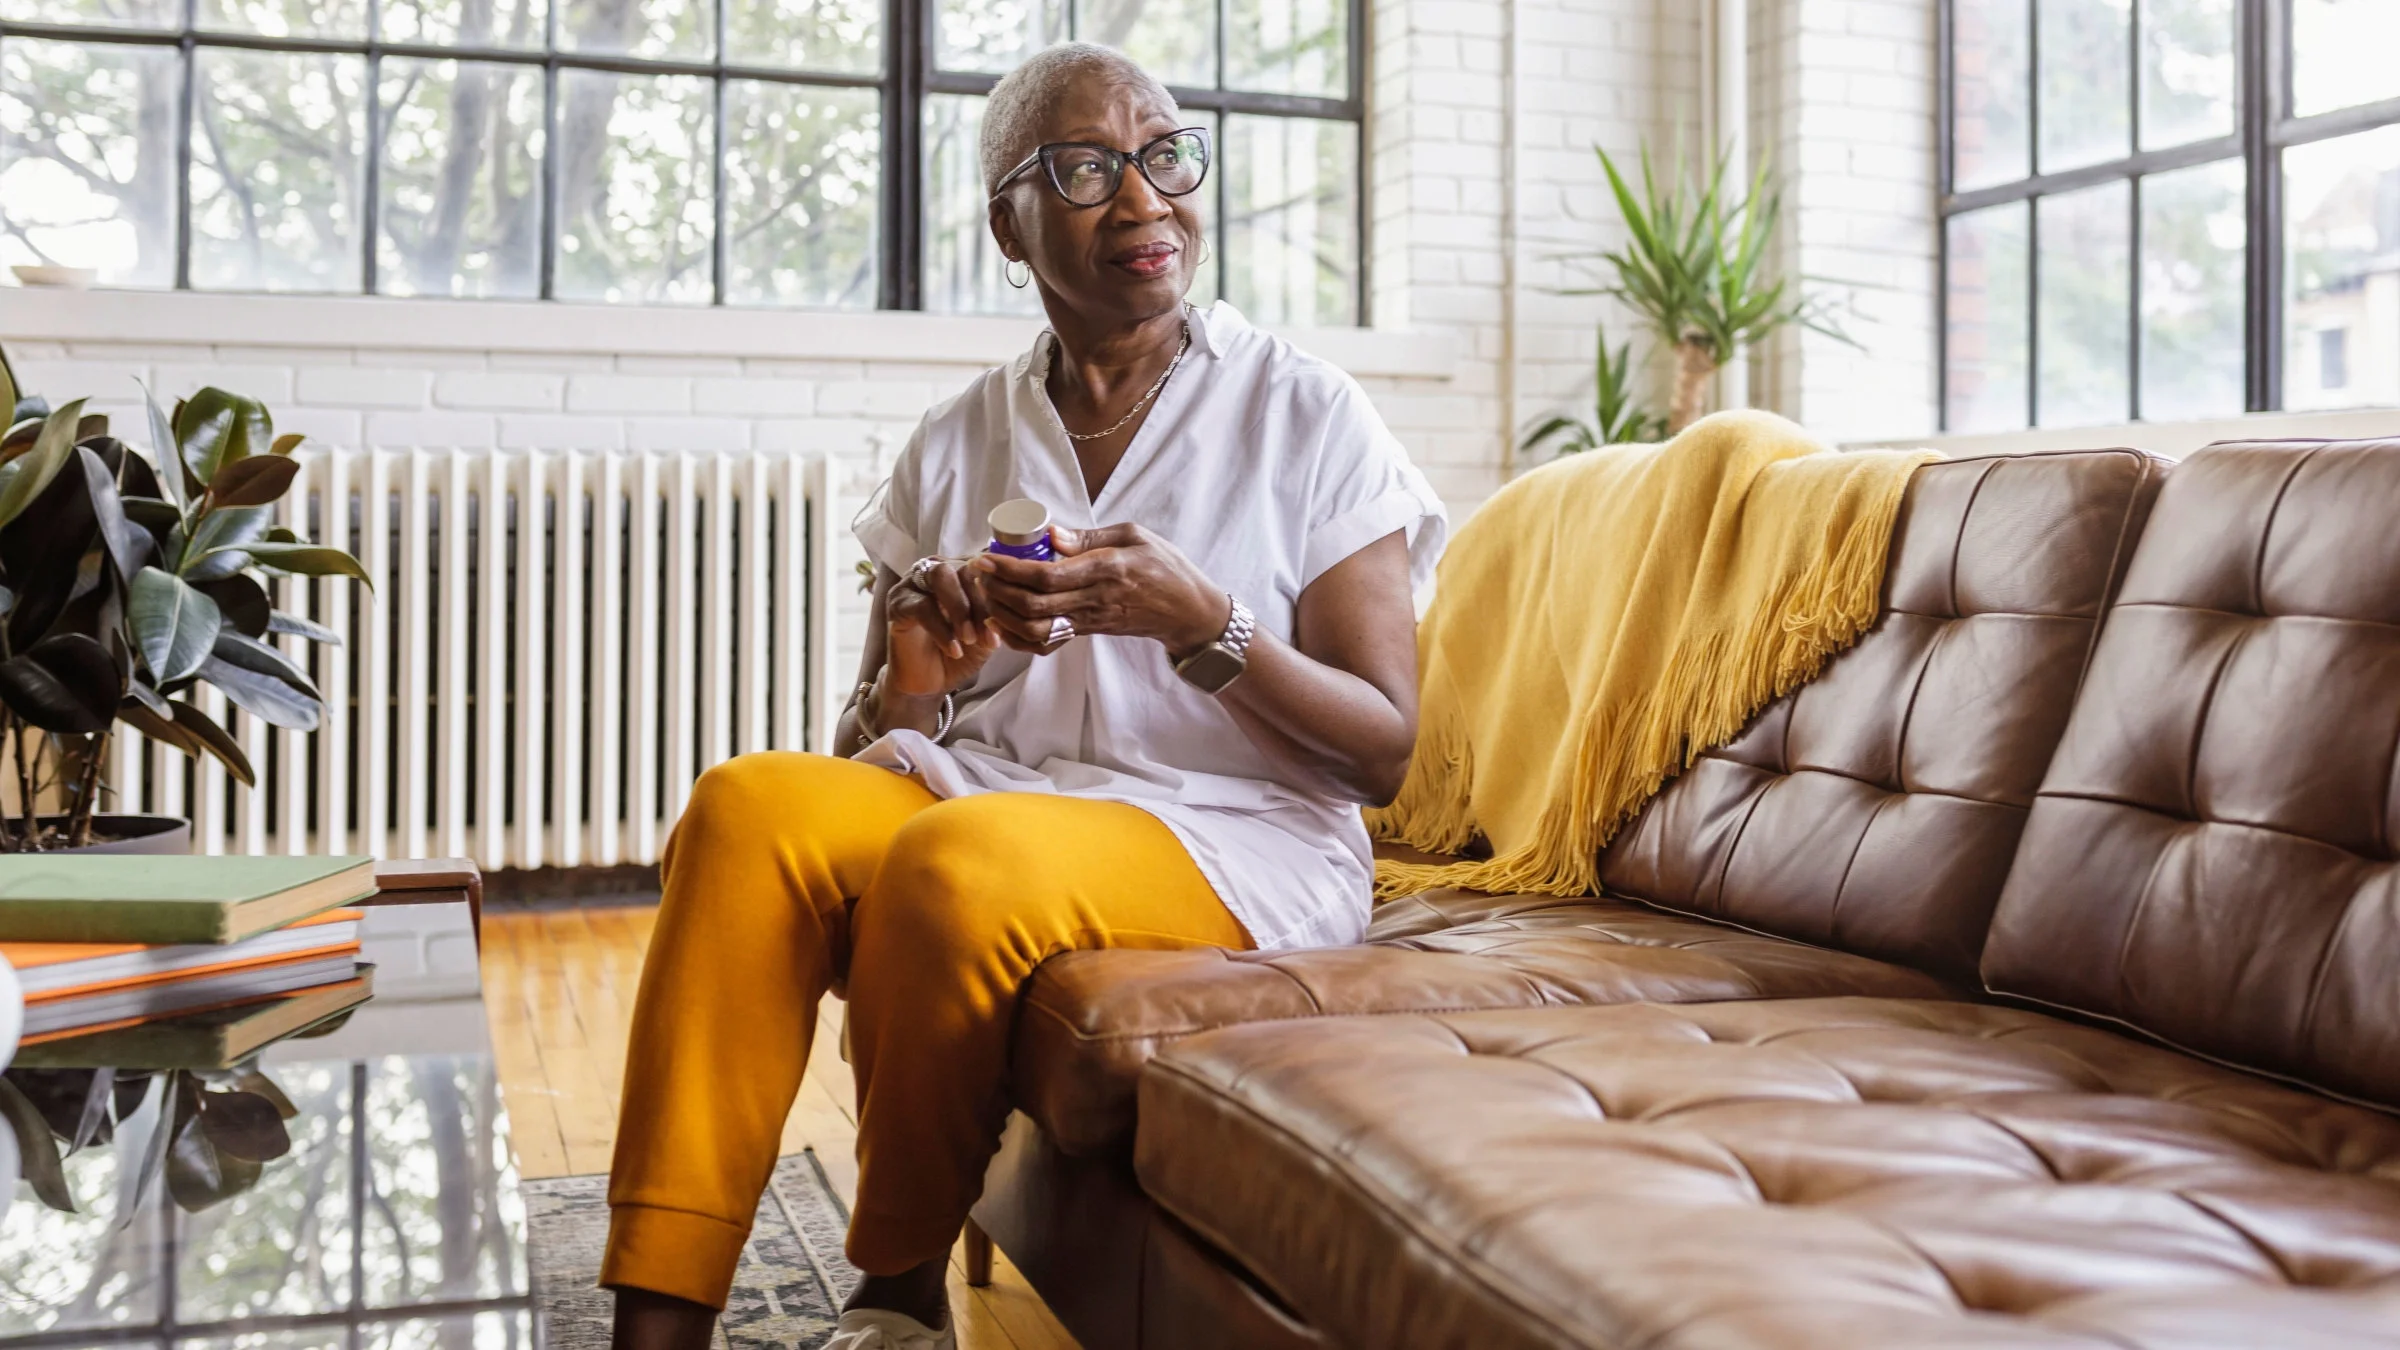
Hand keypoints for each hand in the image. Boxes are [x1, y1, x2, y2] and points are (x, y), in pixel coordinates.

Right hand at [886, 559, 1000, 696]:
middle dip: (979, 601)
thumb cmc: (961, 654)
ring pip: (940, 576)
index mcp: (960, 570)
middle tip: (987, 634)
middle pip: (961, 567)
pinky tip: (954, 650)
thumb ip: (997, 614)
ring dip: (960, 608)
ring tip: (969, 639)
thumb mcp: (987, 633)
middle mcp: (935, 569)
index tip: (1006, 622)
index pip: (982, 566)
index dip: (996, 592)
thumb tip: (1008, 603)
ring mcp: (913, 583)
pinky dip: (942, 629)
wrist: (930, 683)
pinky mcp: (898, 603)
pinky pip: (922, 606)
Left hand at [973, 523, 1232, 659]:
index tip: (988, 557)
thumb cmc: (1165, 566)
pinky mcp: (1089, 632)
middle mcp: (1095, 600)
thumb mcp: (1135, 535)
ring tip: (989, 594)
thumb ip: (1091, 536)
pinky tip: (1005, 620)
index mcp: (1107, 570)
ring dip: (1005, 615)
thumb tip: (1050, 535)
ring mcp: (1091, 620)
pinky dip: (1020, 637)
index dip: (1010, 569)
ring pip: (1036, 629)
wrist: (1188, 611)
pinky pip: (1048, 642)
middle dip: (998, 591)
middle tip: (981, 573)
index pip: (1048, 575)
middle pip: (1034, 604)